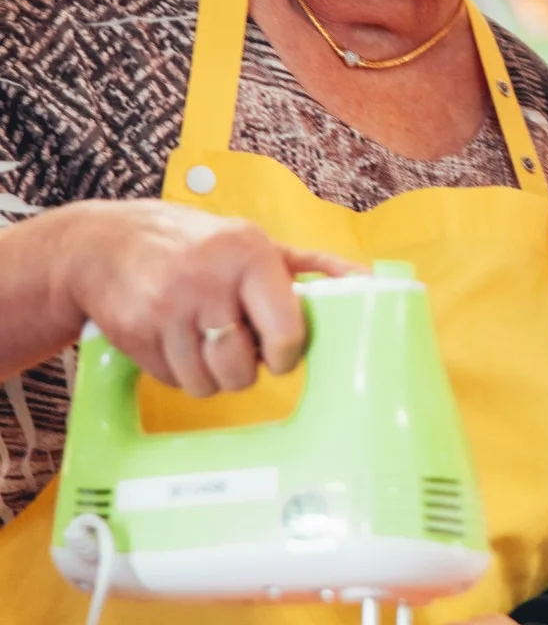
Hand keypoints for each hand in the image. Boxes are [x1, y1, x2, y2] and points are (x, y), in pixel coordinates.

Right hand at [53, 199, 352, 396]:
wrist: (105, 243)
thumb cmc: (194, 243)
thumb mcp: (253, 241)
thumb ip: (311, 264)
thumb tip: (366, 282)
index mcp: (248, 254)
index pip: (286, 334)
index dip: (286, 354)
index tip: (279, 350)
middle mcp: (208, 280)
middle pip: (243, 370)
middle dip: (244, 367)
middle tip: (236, 343)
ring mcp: (167, 310)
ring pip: (208, 384)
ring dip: (212, 374)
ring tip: (205, 339)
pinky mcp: (135, 334)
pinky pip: (174, 382)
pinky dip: (180, 372)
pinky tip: (176, 340)